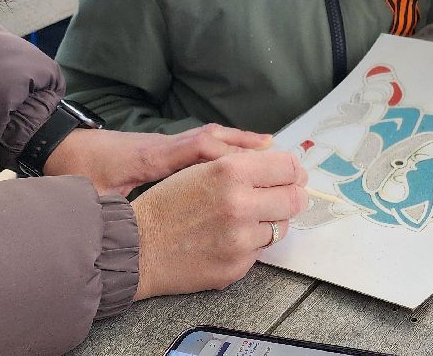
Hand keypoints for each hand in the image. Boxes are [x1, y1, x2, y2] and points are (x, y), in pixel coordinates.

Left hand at [43, 124, 273, 197]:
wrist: (61, 145)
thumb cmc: (79, 171)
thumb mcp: (97, 195)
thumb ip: (115, 207)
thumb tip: (129, 222)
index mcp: (150, 156)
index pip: (194, 148)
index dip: (225, 152)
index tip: (252, 160)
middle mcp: (164, 145)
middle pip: (211, 137)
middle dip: (245, 145)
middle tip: (278, 154)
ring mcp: (166, 144)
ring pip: (210, 136)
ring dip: (240, 142)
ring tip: (271, 150)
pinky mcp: (164, 147)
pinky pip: (202, 142)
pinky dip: (226, 145)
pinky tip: (242, 153)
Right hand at [131, 147, 307, 299]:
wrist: (138, 247)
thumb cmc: (167, 204)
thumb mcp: (203, 168)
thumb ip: (244, 165)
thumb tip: (284, 167)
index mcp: (231, 171)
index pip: (288, 167)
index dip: (293, 171)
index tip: (293, 176)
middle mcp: (240, 204)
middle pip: (294, 199)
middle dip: (291, 197)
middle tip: (283, 198)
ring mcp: (240, 239)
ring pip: (280, 227)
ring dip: (270, 222)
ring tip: (246, 220)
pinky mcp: (237, 266)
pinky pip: (260, 251)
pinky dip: (250, 244)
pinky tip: (229, 240)